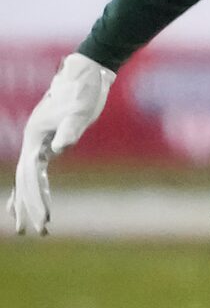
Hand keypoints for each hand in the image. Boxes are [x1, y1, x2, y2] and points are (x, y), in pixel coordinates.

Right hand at [10, 54, 115, 236]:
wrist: (85, 73)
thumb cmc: (84, 90)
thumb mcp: (81, 110)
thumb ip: (70, 128)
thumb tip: (61, 147)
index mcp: (35, 137)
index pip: (31, 175)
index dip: (36, 197)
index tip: (45, 218)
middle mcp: (32, 143)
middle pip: (26, 181)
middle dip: (30, 208)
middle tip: (37, 233)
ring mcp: (38, 143)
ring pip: (28, 180)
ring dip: (28, 204)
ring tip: (32, 230)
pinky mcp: (49, 144)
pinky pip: (36, 173)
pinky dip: (34, 190)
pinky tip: (34, 204)